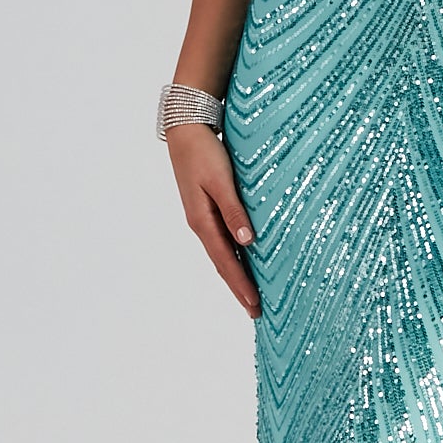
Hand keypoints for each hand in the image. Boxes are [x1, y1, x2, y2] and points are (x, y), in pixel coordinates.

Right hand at [167, 121, 259, 317]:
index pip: (225, 261)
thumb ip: (233, 210)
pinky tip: (244, 260)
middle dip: (239, 288)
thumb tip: (247, 241)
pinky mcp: (207, 208)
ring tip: (251, 295)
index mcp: (202, 221)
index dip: (240, 284)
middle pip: (223, 264)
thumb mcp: (220, 180)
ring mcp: (203, 217)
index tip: (255, 305)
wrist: (186, 130)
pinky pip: (222, 240)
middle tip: (256, 312)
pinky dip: (234, 256)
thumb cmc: (204, 152)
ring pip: (223, 254)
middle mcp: (201, 224)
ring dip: (236, 275)